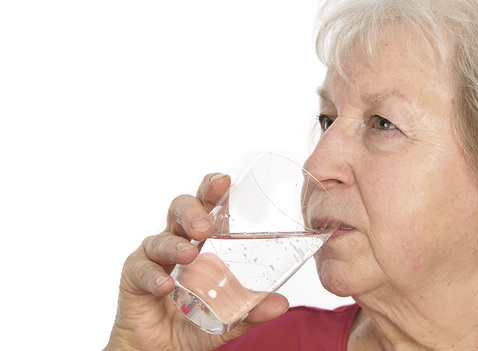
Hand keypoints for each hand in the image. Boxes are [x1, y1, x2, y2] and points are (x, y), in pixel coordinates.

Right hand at [105, 173, 288, 350]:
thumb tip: (281, 303)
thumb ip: (252, 310)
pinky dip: (152, 276)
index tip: (225, 181)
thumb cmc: (193, 322)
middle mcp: (177, 242)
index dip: (213, 191)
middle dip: (192, 211)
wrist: (163, 350)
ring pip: (159, 238)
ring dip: (173, 244)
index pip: (208, 208)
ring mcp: (154, 258)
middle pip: (180, 210)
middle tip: (205, 227)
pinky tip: (164, 286)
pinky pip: (139, 269)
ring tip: (188, 254)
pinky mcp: (133, 277)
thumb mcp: (228, 318)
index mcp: (203, 243)